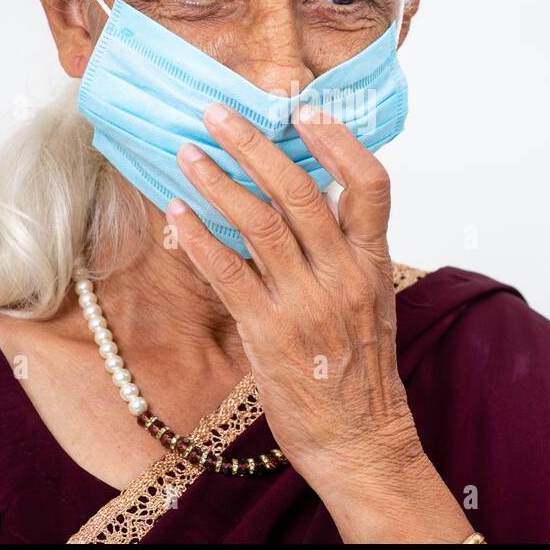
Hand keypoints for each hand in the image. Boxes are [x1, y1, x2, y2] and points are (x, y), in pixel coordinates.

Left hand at [163, 100, 421, 489]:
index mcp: (373, 261)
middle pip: (299, 191)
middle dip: (254, 145)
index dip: (338, 141)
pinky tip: (176, 213)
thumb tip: (311, 192)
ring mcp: (305, 304)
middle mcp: (342, 275)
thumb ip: (346, 247)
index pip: (370, 184)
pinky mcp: (268, 333)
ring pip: (258, 223)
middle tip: (218, 113)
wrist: (361, 439)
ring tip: (188, 153)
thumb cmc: (362, 367)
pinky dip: (198, 238)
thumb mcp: (370, 298)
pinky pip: (227, 272)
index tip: (305, 109)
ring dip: (217, 181)